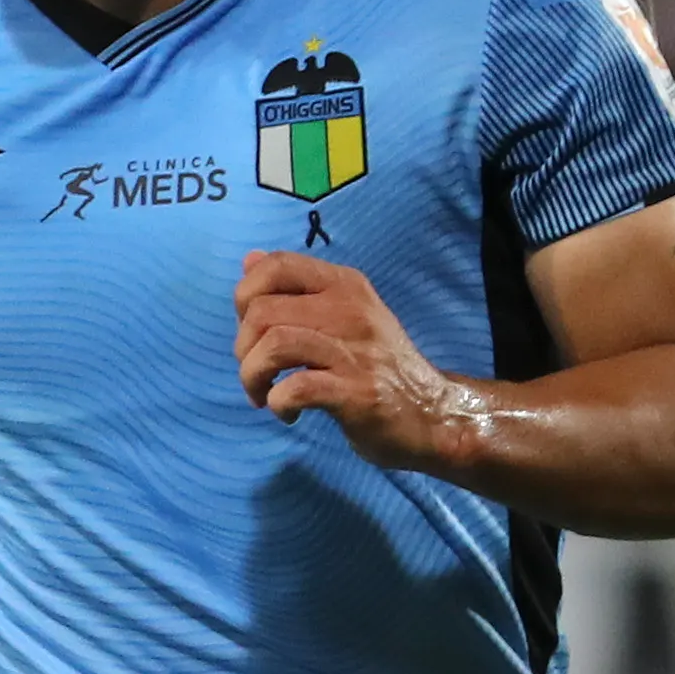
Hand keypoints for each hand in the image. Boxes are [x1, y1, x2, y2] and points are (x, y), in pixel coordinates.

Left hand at [235, 250, 487, 476]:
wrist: (431, 413)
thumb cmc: (379, 367)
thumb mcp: (343, 315)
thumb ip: (297, 289)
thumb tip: (249, 259)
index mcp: (344, 284)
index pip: (277, 265)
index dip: (246, 296)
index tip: (252, 330)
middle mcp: (349, 309)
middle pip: (263, 310)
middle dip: (243, 347)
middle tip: (257, 373)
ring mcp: (354, 350)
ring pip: (274, 345)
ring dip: (253, 376)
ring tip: (264, 394)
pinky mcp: (356, 391)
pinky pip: (296, 388)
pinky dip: (278, 403)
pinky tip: (288, 413)